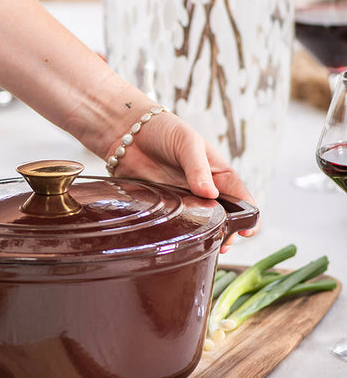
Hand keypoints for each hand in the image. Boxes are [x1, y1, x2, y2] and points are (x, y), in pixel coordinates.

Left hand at [106, 110, 259, 252]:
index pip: (241, 197)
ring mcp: (184, 200)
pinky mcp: (164, 207)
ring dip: (206, 237)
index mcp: (218, 173)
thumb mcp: (187, 143)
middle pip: (224, 217)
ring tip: (207, 246)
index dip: (248, 216)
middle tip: (224, 244)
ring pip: (202, 225)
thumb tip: (211, 194)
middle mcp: (204, 190)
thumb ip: (198, 168)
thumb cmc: (164, 130)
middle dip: (228, 232)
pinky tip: (182, 241)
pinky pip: (176, 225)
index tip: (247, 231)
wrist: (128, 133)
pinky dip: (181, 234)